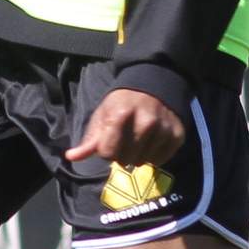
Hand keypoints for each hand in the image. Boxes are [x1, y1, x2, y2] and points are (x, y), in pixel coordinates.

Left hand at [67, 88, 185, 169]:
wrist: (154, 86)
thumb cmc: (122, 103)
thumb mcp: (103, 115)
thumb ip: (89, 139)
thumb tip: (71, 157)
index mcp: (120, 115)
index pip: (108, 153)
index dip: (106, 149)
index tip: (110, 139)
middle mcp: (145, 123)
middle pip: (125, 160)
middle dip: (122, 154)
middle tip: (126, 139)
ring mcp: (163, 129)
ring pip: (143, 162)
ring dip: (138, 155)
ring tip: (139, 139)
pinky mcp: (177, 135)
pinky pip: (160, 161)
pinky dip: (154, 155)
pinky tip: (152, 141)